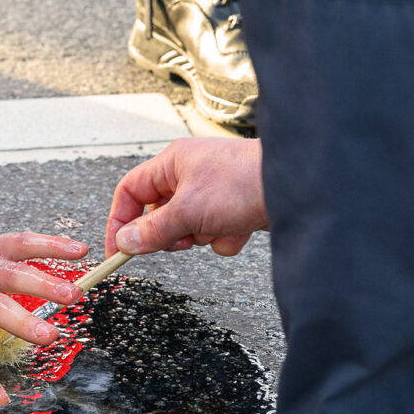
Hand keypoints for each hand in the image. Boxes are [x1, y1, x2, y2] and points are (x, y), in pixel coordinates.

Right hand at [105, 137, 266, 257]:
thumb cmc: (245, 181)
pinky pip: (214, 234)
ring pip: (187, 228)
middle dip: (170, 233)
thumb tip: (126, 242)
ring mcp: (213, 192)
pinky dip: (225, 238)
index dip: (119, 222)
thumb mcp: (188, 210)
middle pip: (158, 215)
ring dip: (201, 236)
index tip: (117, 250)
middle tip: (179, 239)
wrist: (297, 187)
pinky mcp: (232, 209)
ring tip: (219, 225)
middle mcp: (190, 174)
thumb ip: (153, 230)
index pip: (130, 192)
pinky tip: (241, 228)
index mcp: (173, 163)